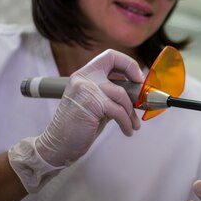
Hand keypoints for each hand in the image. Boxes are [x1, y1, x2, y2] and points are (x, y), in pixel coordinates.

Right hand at [35, 49, 143, 166]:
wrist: (59, 145)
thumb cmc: (79, 127)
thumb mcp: (96, 104)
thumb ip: (111, 94)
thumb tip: (136, 92)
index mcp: (83, 74)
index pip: (109, 56)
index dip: (128, 64)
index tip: (137, 79)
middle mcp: (83, 77)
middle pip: (115, 63)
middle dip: (133, 79)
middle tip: (141, 98)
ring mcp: (85, 88)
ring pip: (121, 93)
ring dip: (131, 112)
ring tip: (133, 125)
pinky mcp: (91, 103)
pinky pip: (118, 111)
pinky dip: (126, 123)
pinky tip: (127, 131)